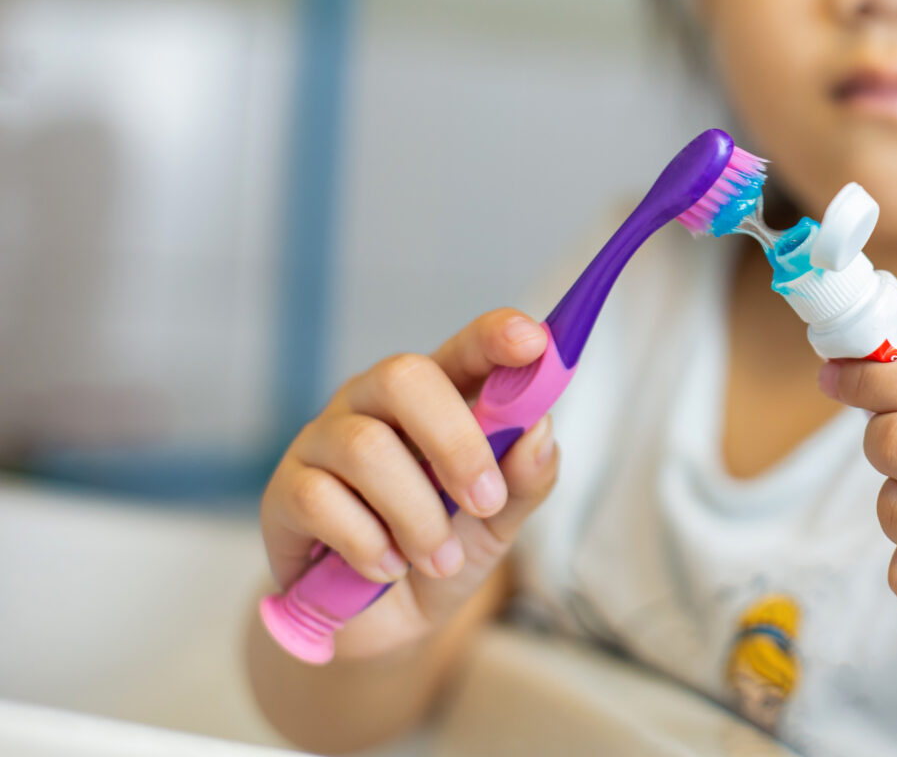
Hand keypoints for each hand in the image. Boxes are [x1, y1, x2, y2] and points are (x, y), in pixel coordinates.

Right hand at [260, 309, 560, 660]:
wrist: (382, 628)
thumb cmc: (442, 554)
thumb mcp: (498, 524)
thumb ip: (526, 480)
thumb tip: (540, 431)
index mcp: (435, 398)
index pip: (464, 349)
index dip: (494, 337)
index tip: (532, 340)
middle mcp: (373, 404)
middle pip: (403, 377)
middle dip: (456, 441)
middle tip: (486, 502)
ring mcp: (322, 441)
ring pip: (366, 447)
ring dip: (417, 515)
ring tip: (441, 560)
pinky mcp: (285, 492)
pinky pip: (320, 499)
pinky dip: (367, 543)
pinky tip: (388, 568)